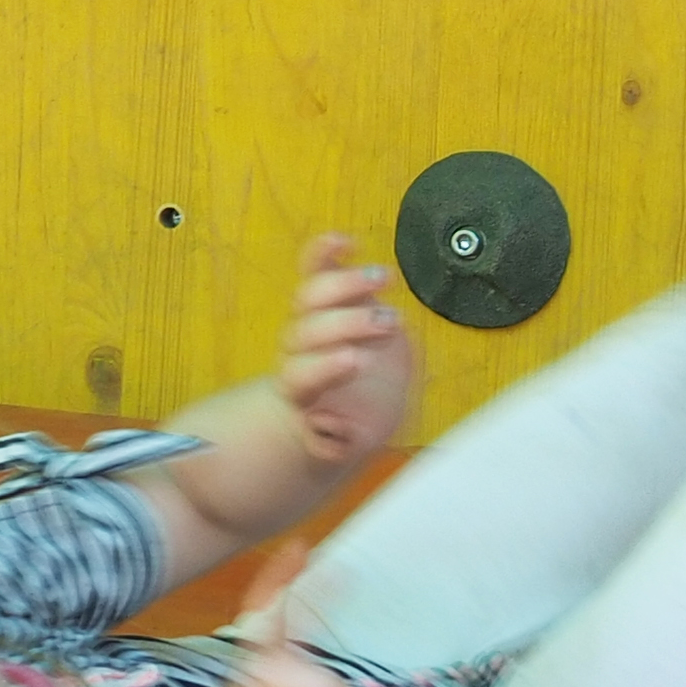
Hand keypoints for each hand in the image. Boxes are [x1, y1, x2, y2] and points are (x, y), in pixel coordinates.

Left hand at [274, 235, 418, 463]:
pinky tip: (347, 242)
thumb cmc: (352, 423)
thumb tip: (327, 425)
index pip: (301, 375)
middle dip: (346, 322)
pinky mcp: (330, 297)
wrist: (348, 403)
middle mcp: (299, 351)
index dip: (324, 367)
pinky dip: (326, 251)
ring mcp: (313, 319)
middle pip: (306, 330)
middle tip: (386, 324)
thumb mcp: (348, 444)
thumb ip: (338, 441)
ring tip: (383, 279)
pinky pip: (315, 268)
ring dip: (345, 283)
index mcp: (301, 389)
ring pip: (311, 294)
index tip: (356, 361)